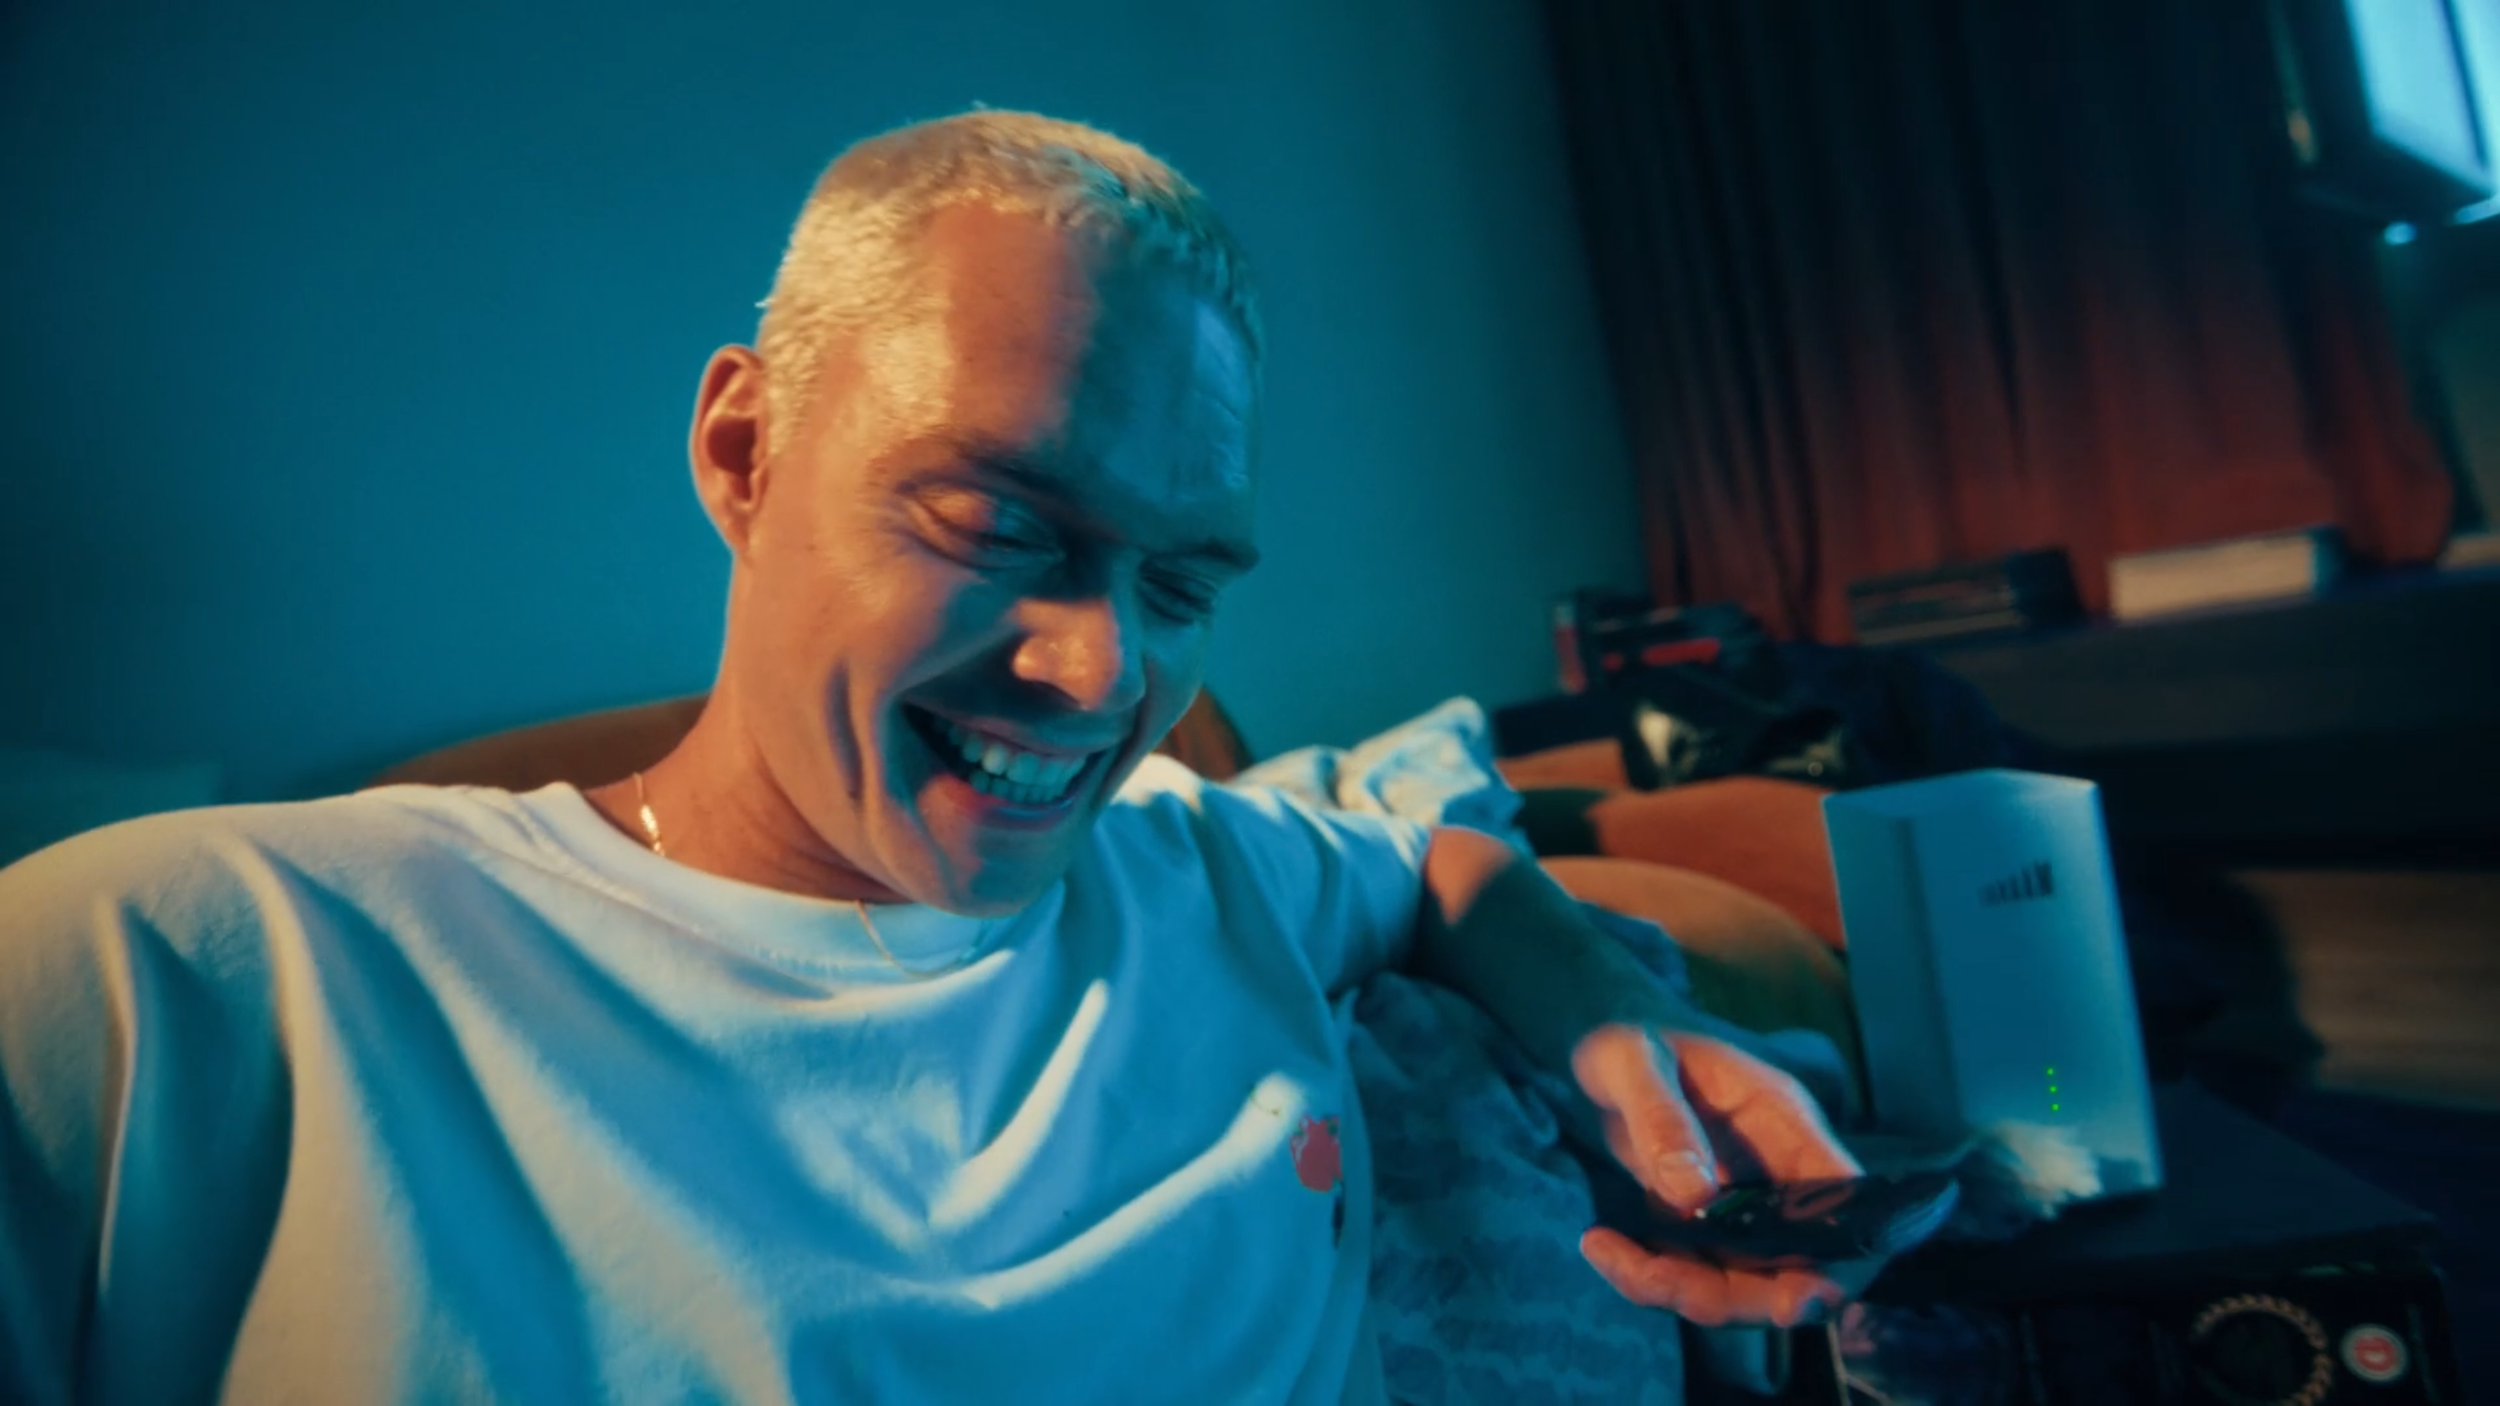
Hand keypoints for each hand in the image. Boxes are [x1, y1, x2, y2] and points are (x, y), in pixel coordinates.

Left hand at [1571, 1023, 1863, 1327]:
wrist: (1602, 1052)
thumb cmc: (1629, 1040)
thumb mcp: (1634, 1062)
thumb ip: (1663, 1119)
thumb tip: (1694, 1196)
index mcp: (1784, 1121)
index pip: (1843, 1201)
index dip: (1836, 1261)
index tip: (1793, 1304)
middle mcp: (1777, 1173)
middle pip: (1797, 1266)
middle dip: (1736, 1296)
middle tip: (1655, 1281)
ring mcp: (1744, 1207)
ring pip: (1742, 1283)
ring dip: (1680, 1291)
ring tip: (1606, 1250)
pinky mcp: (1704, 1227)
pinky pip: (1693, 1275)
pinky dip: (1649, 1278)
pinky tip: (1600, 1244)